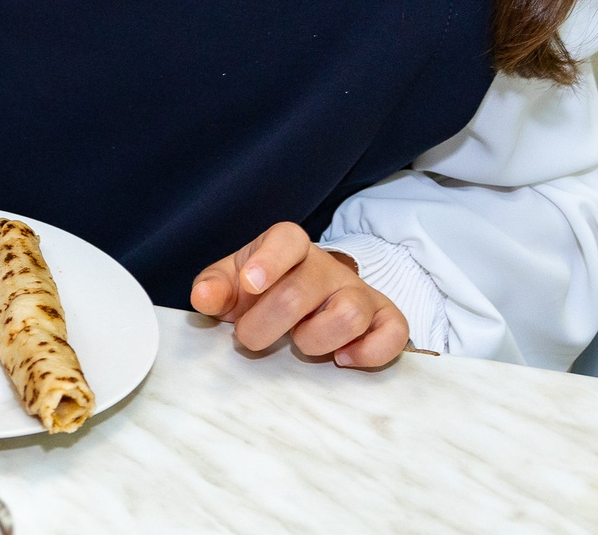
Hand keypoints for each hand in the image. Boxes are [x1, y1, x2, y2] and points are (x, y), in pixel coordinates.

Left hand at [191, 222, 407, 367]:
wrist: (301, 299)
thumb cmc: (262, 290)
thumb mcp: (231, 283)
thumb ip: (214, 287)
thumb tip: (203, 298)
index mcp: (288, 246)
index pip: (287, 238)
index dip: (269, 260)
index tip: (250, 284)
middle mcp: (328, 266)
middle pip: (303, 292)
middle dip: (268, 324)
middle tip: (251, 338)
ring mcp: (359, 291)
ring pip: (350, 313)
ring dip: (316, 340)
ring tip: (300, 343)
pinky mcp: (385, 318)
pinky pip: (394, 332)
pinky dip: (369, 351)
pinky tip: (342, 359)